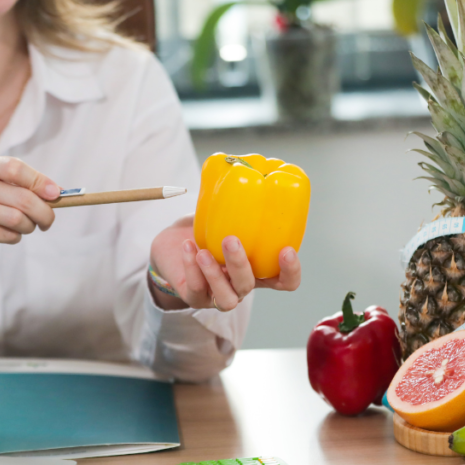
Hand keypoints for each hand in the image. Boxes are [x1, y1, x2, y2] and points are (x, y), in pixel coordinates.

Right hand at [0, 156, 59, 296]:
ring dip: (29, 227)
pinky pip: (8, 235)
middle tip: (48, 221)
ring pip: (18, 218)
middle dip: (45, 213)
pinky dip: (16, 237)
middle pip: (23, 198)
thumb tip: (58, 193)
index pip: (16, 168)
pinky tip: (9, 234)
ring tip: (25, 227)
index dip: (40, 181)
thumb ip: (20, 186)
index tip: (56, 194)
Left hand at [149, 215, 300, 311]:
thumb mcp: (224, 216)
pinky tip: (188, 248)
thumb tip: (248, 166)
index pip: (285, 280)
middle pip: (250, 285)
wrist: (173, 246)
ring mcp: (218, 294)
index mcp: (257, 269)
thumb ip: (238, 203)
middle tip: (231, 239)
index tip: (286, 250)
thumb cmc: (206, 231)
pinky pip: (196, 289)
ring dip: (216, 275)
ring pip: (227, 298)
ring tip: (204, 251)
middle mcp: (241, 285)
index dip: (290, 271)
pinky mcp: (195, 297)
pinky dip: (192, 268)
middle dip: (241, 264)